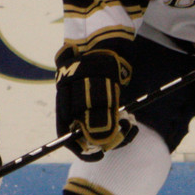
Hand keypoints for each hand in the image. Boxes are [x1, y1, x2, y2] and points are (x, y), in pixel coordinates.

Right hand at [55, 46, 136, 160]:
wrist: (105, 39)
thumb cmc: (99, 64)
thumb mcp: (100, 91)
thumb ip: (100, 117)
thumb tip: (99, 144)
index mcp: (65, 105)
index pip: (68, 136)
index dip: (82, 149)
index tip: (100, 155)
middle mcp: (72, 105)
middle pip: (85, 133)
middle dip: (106, 138)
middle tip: (126, 131)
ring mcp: (85, 100)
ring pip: (98, 125)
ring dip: (115, 128)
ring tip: (129, 121)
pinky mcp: (99, 96)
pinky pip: (106, 115)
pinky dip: (116, 119)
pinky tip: (128, 116)